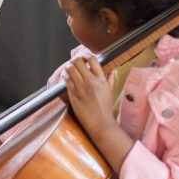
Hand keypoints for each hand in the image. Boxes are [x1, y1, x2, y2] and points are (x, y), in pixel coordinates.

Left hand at [64, 55, 133, 172]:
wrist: (99, 122)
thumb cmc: (105, 108)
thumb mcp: (111, 91)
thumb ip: (111, 79)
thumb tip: (113, 70)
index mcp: (101, 79)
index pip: (92, 59)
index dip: (86, 56)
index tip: (84, 58)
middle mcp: (90, 81)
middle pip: (78, 61)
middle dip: (75, 59)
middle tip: (74, 62)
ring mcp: (80, 87)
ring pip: (70, 68)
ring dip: (68, 66)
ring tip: (69, 68)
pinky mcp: (73, 93)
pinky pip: (66, 79)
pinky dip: (65, 75)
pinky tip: (66, 77)